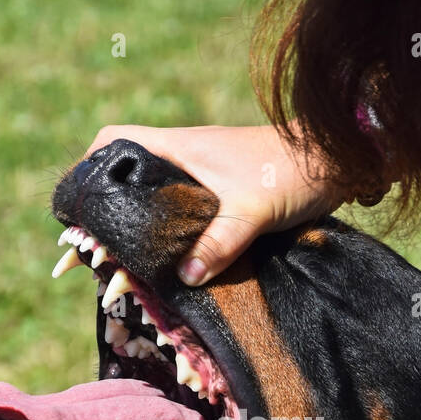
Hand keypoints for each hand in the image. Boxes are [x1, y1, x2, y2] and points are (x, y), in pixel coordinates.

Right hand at [82, 124, 348, 285]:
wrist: (340, 160)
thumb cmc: (294, 173)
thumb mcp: (253, 212)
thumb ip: (220, 243)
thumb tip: (186, 278)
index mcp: (180, 147)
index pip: (114, 141)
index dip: (89, 167)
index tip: (81, 207)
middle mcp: (187, 156)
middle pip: (131, 175)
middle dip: (114, 210)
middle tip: (102, 248)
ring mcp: (205, 172)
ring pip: (159, 196)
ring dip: (146, 224)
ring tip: (133, 261)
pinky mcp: (225, 190)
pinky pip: (186, 209)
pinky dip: (175, 231)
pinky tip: (178, 260)